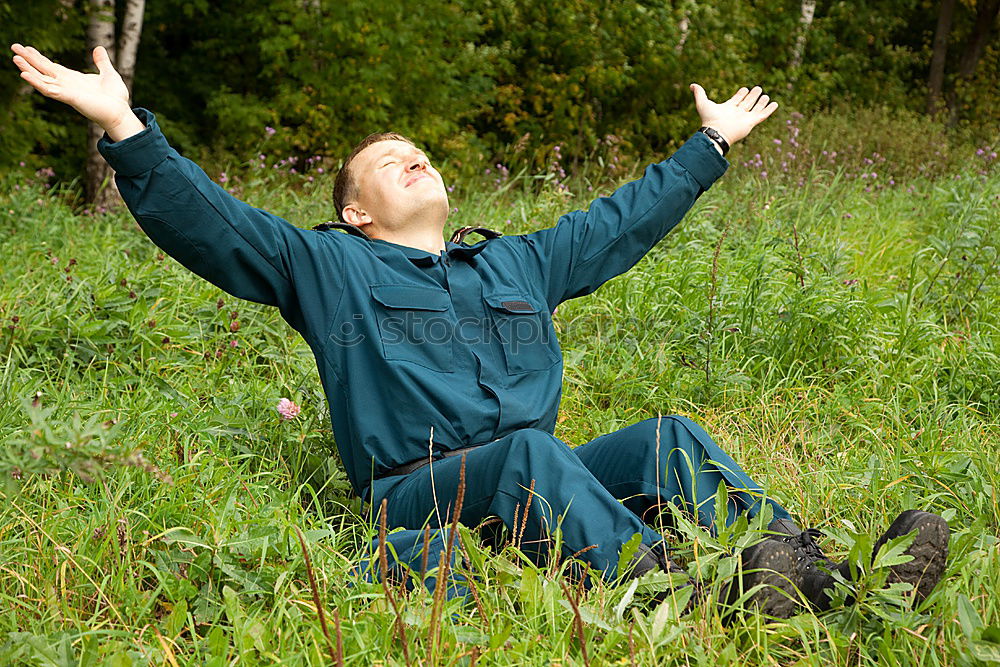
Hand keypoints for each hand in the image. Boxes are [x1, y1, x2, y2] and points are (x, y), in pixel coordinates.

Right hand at [10, 43, 143, 140]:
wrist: (121, 113)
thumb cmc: (115, 98)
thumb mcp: (109, 74)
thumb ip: (102, 62)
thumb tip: (98, 48)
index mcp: (73, 79)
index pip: (52, 66)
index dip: (39, 57)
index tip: (27, 48)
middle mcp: (67, 85)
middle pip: (43, 70)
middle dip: (28, 59)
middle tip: (14, 47)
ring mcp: (66, 92)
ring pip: (42, 79)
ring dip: (28, 69)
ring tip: (15, 58)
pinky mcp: (69, 98)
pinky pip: (49, 90)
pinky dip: (37, 82)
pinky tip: (25, 75)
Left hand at [689, 84, 777, 145]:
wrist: (717, 131)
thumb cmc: (709, 119)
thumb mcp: (703, 103)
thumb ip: (699, 93)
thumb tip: (692, 85)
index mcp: (727, 108)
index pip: (736, 99)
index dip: (740, 94)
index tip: (744, 89)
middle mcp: (737, 113)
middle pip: (747, 103)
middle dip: (752, 96)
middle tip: (758, 88)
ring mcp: (745, 118)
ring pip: (755, 108)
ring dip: (761, 102)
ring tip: (765, 95)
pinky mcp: (751, 122)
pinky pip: (763, 115)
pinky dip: (769, 110)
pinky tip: (775, 104)